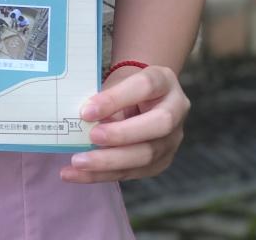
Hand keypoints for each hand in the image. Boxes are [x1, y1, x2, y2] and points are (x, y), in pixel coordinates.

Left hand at [60, 64, 189, 183]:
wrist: (143, 98)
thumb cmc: (125, 87)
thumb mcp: (117, 82)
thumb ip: (104, 97)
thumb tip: (80, 118)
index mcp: (164, 80)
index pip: (144, 86)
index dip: (115, 99)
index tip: (86, 111)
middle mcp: (176, 110)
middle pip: (158, 124)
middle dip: (122, 134)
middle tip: (92, 137)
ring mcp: (172, 139)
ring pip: (147, 155)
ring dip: (109, 161)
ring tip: (79, 162)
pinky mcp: (161, 162)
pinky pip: (134, 172)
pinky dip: (103, 174)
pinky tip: (79, 174)